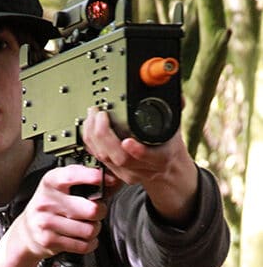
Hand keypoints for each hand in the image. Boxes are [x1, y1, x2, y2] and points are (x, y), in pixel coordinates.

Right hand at [15, 164, 107, 261]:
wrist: (27, 232)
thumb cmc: (49, 208)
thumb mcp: (61, 189)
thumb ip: (86, 183)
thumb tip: (114, 181)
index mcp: (50, 182)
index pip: (72, 175)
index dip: (92, 177)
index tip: (107, 179)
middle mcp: (47, 201)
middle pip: (90, 210)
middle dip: (100, 212)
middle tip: (97, 211)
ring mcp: (47, 222)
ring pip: (89, 230)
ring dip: (94, 230)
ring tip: (88, 226)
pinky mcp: (50, 241)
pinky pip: (83, 245)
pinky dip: (90, 244)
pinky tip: (84, 239)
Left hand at [82, 109, 198, 224]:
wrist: (165, 169)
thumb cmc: (167, 147)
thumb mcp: (175, 127)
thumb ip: (175, 108)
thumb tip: (177, 93)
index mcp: (161, 157)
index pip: (150, 157)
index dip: (138, 151)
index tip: (128, 142)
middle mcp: (143, 168)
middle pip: (120, 159)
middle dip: (105, 135)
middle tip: (100, 114)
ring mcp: (127, 173)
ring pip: (106, 159)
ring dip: (94, 136)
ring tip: (92, 115)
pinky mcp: (115, 173)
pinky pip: (98, 158)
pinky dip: (90, 141)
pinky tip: (88, 126)